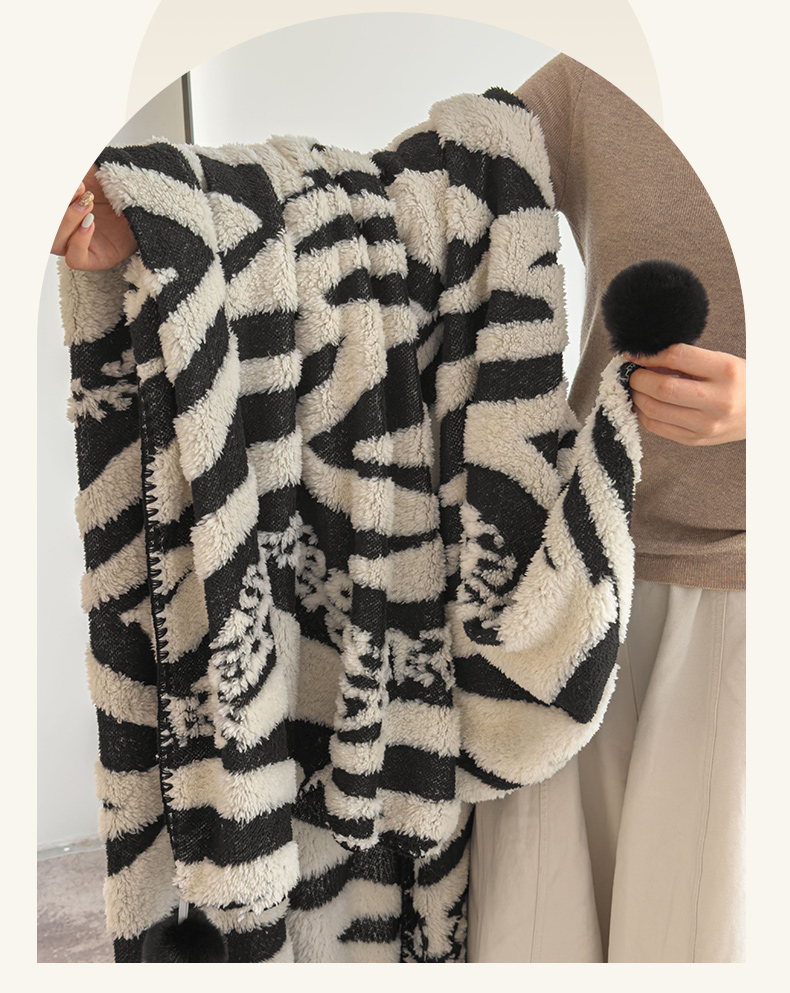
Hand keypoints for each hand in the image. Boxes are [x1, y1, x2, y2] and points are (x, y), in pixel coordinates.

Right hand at [51, 165, 137, 270]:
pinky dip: (78, 241)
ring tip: (88, 204)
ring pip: (55, 243)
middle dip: (59, 209)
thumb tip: (65, 175)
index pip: (43, 210)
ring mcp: (79, 245)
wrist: (146, 200)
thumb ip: (74, 173)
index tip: (73, 182)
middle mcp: (65, 229)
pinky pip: (75, 259)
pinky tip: (90, 224)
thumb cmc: (117, 187)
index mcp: (61, 209)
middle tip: (80, 190)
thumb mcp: (91, 172)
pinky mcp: (97, 259)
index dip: (50, 198)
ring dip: (68, 221)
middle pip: (46, 227)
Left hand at [624, 343, 745, 445]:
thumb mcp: (720, 362)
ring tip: (636, 388)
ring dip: (636, 396)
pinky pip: (657, 427)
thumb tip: (646, 358)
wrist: (762, 413)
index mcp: (726, 372)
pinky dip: (642, 414)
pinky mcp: (695, 440)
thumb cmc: (737, 383)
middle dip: (638, 378)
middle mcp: (718, 400)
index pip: (677, 357)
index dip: (649, 355)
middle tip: (632, 373)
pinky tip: (643, 404)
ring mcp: (706, 424)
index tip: (634, 354)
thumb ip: (686, 360)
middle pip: (662, 388)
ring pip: (654, 410)